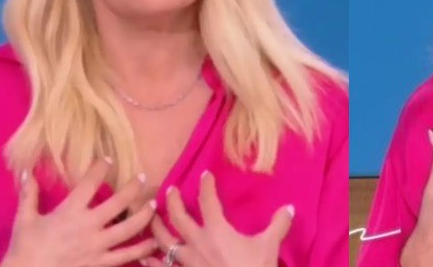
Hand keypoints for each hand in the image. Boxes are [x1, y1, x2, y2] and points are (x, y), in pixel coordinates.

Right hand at [0, 158, 157, 266]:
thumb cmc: (24, 249)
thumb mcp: (25, 219)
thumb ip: (29, 195)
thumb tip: (26, 172)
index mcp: (70, 211)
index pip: (90, 183)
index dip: (101, 168)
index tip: (108, 160)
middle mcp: (88, 226)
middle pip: (119, 202)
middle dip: (134, 187)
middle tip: (143, 178)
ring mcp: (97, 246)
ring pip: (129, 228)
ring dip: (144, 215)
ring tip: (153, 205)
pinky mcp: (101, 264)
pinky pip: (126, 256)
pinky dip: (142, 249)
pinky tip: (154, 242)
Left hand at [144, 171, 292, 266]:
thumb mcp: (269, 246)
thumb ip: (278, 225)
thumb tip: (289, 208)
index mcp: (217, 230)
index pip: (209, 202)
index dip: (206, 186)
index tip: (205, 175)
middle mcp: (197, 243)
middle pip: (178, 217)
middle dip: (172, 201)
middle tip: (168, 191)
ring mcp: (187, 262)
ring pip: (163, 241)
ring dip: (155, 228)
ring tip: (149, 219)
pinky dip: (151, 261)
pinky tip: (143, 256)